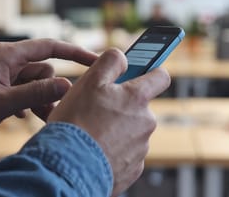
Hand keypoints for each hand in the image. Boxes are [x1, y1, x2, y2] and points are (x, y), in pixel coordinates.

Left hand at [0, 38, 97, 142]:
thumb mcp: (3, 103)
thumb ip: (36, 93)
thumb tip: (68, 87)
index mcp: (8, 54)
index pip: (50, 46)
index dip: (75, 53)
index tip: (96, 61)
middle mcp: (9, 58)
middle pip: (45, 69)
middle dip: (48, 90)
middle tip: (48, 111)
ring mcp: (6, 70)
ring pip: (37, 82)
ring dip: (39, 98)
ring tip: (32, 116)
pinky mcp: (4, 81)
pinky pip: (27, 88)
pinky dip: (29, 101)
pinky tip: (19, 114)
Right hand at [48, 48, 170, 195]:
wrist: (67, 167)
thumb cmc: (77, 122)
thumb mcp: (90, 81)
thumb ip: (111, 61)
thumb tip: (124, 58)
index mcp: (138, 98)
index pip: (161, 76)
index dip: (151, 71)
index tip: (141, 71)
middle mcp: (146, 123)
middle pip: (139, 106)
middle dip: (122, 106)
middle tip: (96, 109)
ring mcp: (141, 148)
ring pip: (131, 130)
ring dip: (115, 129)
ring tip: (91, 133)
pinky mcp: (132, 169)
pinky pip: (125, 153)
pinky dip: (112, 150)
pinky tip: (94, 150)